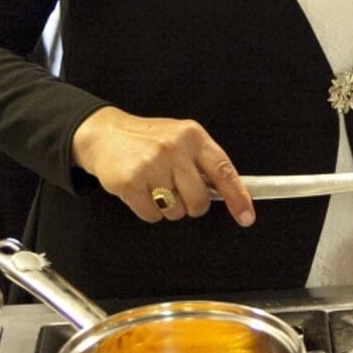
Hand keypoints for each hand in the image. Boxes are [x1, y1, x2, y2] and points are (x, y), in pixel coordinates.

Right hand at [71, 106, 254, 226]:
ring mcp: (151, 165)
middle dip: (192, 205)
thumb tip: (229, 194)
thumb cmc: (149, 140)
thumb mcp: (182, 139)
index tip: (246, 217)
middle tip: (178, 191)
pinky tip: (141, 191)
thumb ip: (203, 162)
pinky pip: (151, 215)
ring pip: (175, 211)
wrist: (106, 135)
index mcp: (193, 136)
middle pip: (198, 200)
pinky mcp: (130, 182)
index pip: (223, 171)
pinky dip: (149, 211)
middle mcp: (174, 148)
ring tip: (156, 186)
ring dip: (168, 208)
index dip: (238, 197)